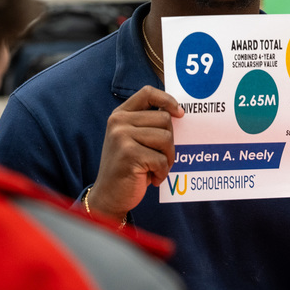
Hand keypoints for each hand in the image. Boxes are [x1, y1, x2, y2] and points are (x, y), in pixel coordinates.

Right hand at [89, 85, 183, 222]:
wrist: (109, 196)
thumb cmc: (129, 167)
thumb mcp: (134, 140)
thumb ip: (149, 124)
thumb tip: (179, 113)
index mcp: (121, 114)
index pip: (148, 93)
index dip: (167, 100)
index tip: (179, 113)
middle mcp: (118, 121)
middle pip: (164, 119)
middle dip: (170, 142)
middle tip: (159, 158)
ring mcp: (121, 136)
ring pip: (166, 138)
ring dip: (167, 158)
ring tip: (156, 168)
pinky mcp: (129, 153)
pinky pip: (161, 159)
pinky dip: (162, 172)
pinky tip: (152, 179)